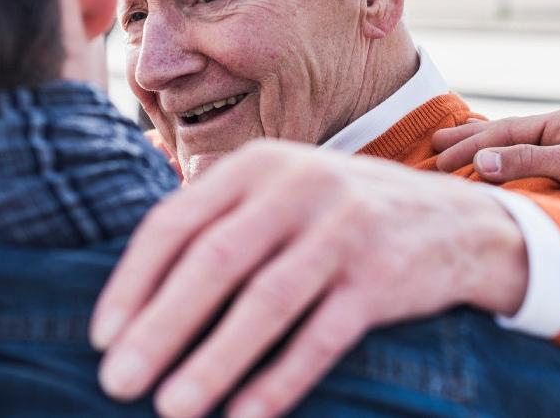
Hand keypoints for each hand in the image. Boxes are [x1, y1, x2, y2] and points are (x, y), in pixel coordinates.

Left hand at [89, 140, 526, 417]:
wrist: (458, 224)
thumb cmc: (344, 217)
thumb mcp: (283, 195)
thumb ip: (222, 222)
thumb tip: (139, 299)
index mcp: (259, 165)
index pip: (176, 222)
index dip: (133, 283)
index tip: (102, 337)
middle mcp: (299, 187)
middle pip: (214, 261)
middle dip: (160, 327)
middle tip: (116, 382)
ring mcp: (344, 230)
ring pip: (265, 301)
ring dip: (213, 360)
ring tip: (169, 409)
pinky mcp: (381, 278)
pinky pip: (321, 337)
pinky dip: (280, 380)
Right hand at [433, 109, 559, 214]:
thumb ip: (531, 160)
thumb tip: (481, 160)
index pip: (509, 130)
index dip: (473, 143)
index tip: (440, 158)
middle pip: (508, 137)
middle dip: (469, 142)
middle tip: (432, 149)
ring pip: (515, 155)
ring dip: (482, 158)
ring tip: (448, 156)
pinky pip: (528, 175)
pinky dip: (502, 175)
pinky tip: (486, 178)